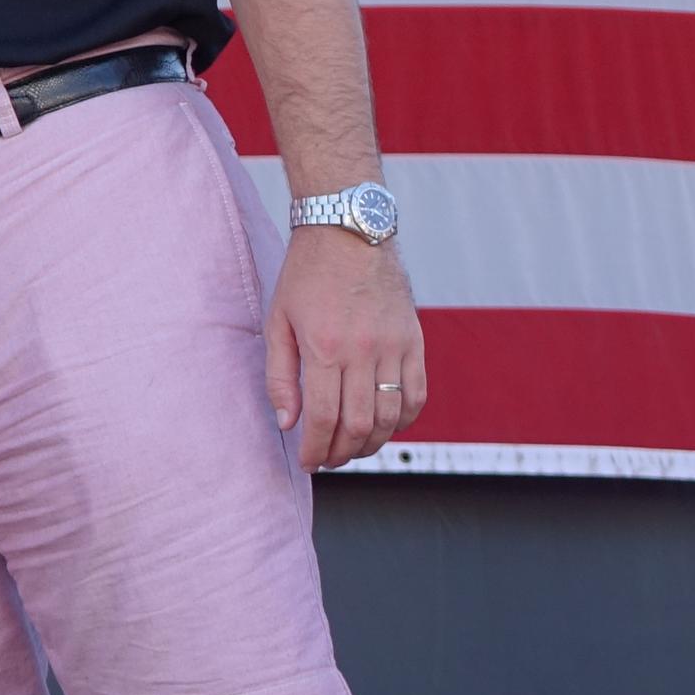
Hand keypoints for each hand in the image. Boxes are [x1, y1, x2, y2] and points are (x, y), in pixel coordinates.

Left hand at [270, 221, 422, 467]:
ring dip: (372, 443)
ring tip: (351, 448)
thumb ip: (279, 375)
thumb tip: (287, 423)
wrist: (349, 232)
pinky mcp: (414, 341)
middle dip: (341, 453)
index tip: (307, 461)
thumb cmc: (306, 275)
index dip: (315, 449)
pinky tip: (385, 427)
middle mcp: (363, 351)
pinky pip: (417, 395)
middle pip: (360, 426)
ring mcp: (394, 347)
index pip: (324, 418)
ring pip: (391, 418)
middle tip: (327, 458)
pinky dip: (403, 420)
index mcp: (324, 347)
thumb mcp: (277, 320)